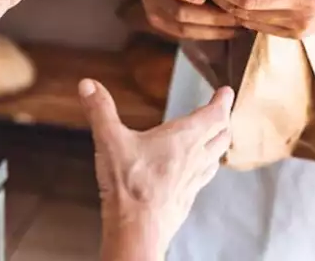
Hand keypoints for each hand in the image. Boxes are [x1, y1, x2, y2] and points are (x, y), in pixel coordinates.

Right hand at [81, 79, 232, 259]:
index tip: (226, 92)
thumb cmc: (130, 186)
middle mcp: (196, 158)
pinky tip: (195, 171)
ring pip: (216, 157)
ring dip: (218, 144)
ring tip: (214, 138)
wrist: (137, 229)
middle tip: (222, 112)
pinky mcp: (187, 198)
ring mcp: (194, 180)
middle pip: (222, 135)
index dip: (223, 101)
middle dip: (223, 120)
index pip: (215, 114)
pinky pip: (203, 178)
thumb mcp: (109, 140)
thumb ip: (100, 110)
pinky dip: (205, 167)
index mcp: (184, 138)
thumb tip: (89, 85)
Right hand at [139, 0, 240, 40]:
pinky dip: (207, 34)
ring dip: (213, 27)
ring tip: (238, 24)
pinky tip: (229, 31)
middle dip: (210, 14)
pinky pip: (182, 33)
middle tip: (237, 13)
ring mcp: (150, 3)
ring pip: (182, 25)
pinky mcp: (158, 18)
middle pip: (177, 9)